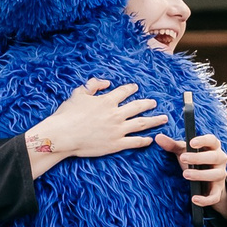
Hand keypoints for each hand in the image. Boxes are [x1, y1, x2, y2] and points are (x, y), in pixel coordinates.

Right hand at [27, 81, 167, 163]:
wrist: (63, 135)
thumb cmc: (68, 114)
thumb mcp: (78, 93)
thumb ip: (93, 85)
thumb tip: (106, 82)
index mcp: (107, 101)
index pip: (124, 92)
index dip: (131, 88)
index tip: (135, 88)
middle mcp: (116, 114)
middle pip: (138, 107)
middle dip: (148, 103)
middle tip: (154, 102)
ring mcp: (118, 130)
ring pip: (142, 124)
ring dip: (154, 120)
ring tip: (163, 118)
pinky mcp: (116, 144)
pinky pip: (134, 142)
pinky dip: (144, 141)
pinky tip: (150, 139)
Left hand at [157, 132, 226, 216]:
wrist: (204, 181)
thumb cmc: (194, 161)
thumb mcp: (183, 152)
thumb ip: (172, 145)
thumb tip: (158, 137)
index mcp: (213, 147)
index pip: (212, 140)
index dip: (203, 140)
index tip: (191, 142)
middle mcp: (220, 159)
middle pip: (215, 157)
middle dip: (199, 158)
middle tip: (183, 158)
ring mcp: (220, 175)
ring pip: (216, 175)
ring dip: (201, 175)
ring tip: (185, 174)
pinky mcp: (218, 191)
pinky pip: (215, 196)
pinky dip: (205, 199)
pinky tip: (194, 199)